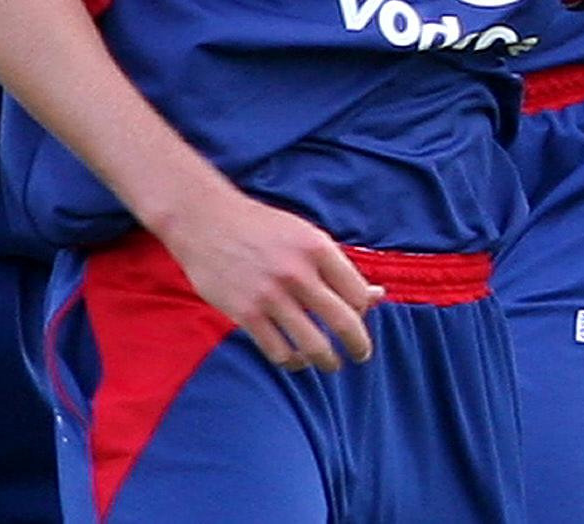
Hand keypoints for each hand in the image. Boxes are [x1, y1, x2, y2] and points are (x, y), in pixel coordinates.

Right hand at [155, 190, 383, 371]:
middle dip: (358, 346)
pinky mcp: (246, 314)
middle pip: (344, 322)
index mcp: (317, 247)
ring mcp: (271, 295)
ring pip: (314, 344)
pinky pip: (279, 352)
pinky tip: (297, 360)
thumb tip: (377, 296)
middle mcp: (298, 272)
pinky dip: (293, 362)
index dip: (363, 311)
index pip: (357, 293)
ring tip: (330, 363)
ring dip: (328, 361)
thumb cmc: (262, 228)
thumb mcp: (304, 236)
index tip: (360, 319)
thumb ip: (337, 267)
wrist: (206, 220)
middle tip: (361, 355)